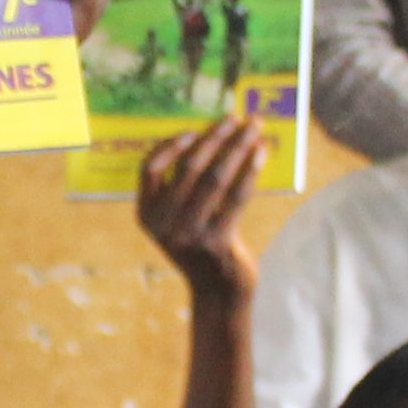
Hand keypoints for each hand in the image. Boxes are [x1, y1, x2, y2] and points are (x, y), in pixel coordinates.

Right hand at [130, 112, 267, 306]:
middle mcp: (163, 224)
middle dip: (215, 137)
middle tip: (235, 118)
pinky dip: (250, 170)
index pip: (149, 168)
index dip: (170, 145)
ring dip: (237, 148)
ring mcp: (189, 233)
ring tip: (253, 129)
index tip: (193, 130)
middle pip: (190, 168)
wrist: (217, 289)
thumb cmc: (200, 243)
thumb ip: (182, 186)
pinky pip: (236, 196)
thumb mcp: (178, 218)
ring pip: (216, 178)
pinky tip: (261, 153)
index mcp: (146, 214)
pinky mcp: (217, 241)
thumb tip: (211, 137)